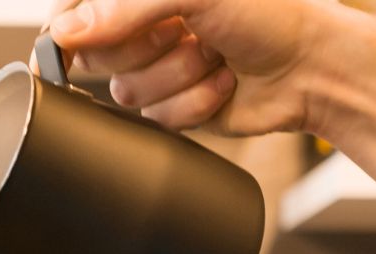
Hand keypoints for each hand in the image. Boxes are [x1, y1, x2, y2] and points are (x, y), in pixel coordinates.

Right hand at [48, 0, 351, 136]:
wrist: (311, 65)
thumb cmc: (268, 12)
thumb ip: (123, 7)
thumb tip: (63, 33)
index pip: (73, 10)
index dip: (71, 29)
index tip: (81, 38)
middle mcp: (143, 25)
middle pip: (93, 58)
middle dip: (145, 51)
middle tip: (185, 30)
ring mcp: (156, 69)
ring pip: (127, 94)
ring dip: (177, 78)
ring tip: (214, 56)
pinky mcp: (172, 107)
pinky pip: (156, 120)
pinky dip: (193, 104)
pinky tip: (220, 83)